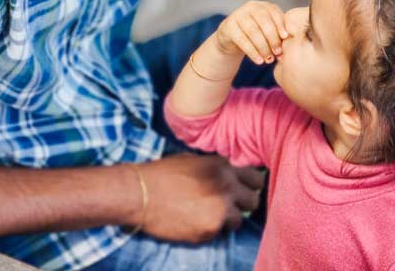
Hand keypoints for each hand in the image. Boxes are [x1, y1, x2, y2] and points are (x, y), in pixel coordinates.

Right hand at [137, 153, 265, 242]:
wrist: (140, 193)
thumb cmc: (161, 174)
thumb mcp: (192, 161)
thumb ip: (215, 169)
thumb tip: (228, 176)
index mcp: (222, 167)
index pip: (255, 178)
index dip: (249, 185)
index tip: (242, 190)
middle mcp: (227, 186)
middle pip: (254, 201)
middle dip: (242, 204)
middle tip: (228, 206)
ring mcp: (220, 209)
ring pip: (238, 220)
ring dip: (226, 219)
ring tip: (206, 215)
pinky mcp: (210, 229)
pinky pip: (219, 232)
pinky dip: (209, 229)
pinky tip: (193, 221)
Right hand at [213, 0, 287, 63]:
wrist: (231, 37)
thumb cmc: (256, 34)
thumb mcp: (267, 30)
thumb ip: (278, 35)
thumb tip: (290, 47)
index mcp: (263, 6)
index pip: (274, 12)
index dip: (281, 24)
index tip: (286, 38)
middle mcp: (250, 7)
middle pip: (264, 21)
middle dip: (272, 38)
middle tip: (278, 53)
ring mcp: (238, 15)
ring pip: (253, 31)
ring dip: (263, 47)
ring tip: (269, 59)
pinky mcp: (228, 26)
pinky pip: (242, 40)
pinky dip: (252, 52)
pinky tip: (258, 61)